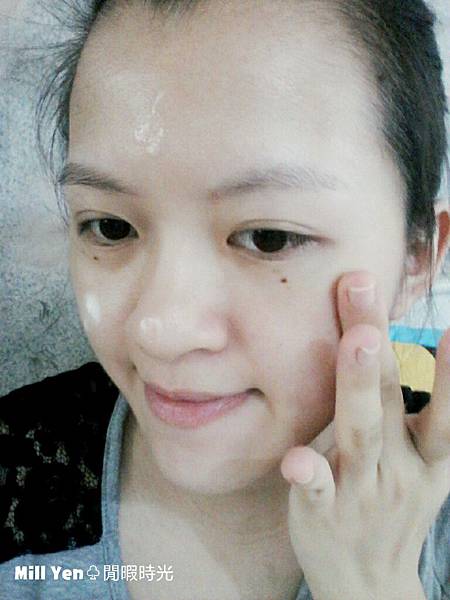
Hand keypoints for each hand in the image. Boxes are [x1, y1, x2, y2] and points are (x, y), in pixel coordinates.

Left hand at [280, 271, 449, 599]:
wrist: (369, 585)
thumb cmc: (391, 504)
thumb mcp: (418, 465)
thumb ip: (413, 413)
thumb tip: (392, 350)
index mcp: (428, 455)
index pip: (441, 405)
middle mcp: (401, 468)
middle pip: (390, 397)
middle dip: (378, 341)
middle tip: (363, 286)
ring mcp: (363, 491)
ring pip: (361, 433)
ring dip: (358, 385)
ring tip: (357, 341)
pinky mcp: (325, 512)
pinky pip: (319, 490)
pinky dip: (312, 471)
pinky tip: (298, 457)